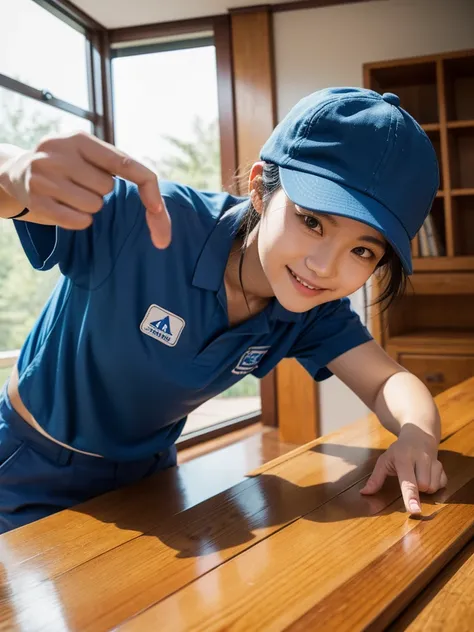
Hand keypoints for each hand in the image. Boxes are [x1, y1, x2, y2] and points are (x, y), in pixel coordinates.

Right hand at [0, 131, 170, 247]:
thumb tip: (157, 205)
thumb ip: (118, 165)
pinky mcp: (36, 199)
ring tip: (69, 193)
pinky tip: (64, 206)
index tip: (157, 209)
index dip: (146, 187)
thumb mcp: (87, 153)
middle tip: (81, 182)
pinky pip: (78, 221)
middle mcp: (60, 152)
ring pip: (94, 207)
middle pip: (107, 189)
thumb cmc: (67, 164)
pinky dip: (79, 220)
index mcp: (80, 139)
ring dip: (89, 206)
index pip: (124, 163)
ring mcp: (45, 176)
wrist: (16, 170)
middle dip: (101, 191)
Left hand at [360, 424, 447, 513]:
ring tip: (417, 476)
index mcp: (403, 458)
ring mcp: (434, 461)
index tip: (414, 511)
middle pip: (423, 487)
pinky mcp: (442, 466)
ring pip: (433, 487)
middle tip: (409, 477)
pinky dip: (435, 484)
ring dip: (425, 488)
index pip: (407, 482)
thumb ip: (375, 478)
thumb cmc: (398, 451)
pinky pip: (442, 484)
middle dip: (416, 489)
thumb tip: (364, 493)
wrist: (419, 435)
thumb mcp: (384, 460)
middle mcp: (420, 458)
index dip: (410, 497)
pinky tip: (428, 474)